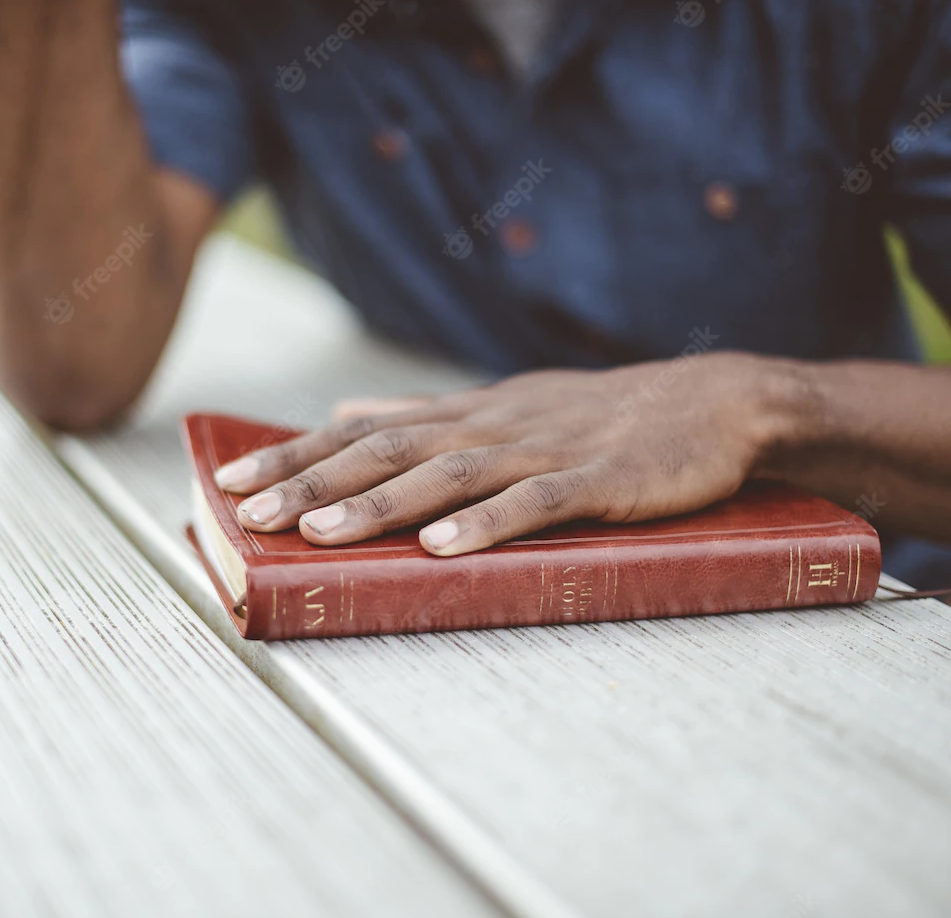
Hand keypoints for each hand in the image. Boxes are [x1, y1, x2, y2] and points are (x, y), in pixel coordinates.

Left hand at [214, 353, 794, 554]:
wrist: (714, 402)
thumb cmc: (601, 416)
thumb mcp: (504, 408)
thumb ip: (423, 417)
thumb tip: (344, 412)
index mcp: (469, 414)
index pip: (365, 432)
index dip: (299, 455)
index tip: (236, 478)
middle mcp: (493, 425)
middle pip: (390, 451)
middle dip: (314, 481)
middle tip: (249, 509)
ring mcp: (545, 450)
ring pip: (449, 475)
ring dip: (380, 504)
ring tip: (318, 532)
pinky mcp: (598, 479)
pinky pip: (535, 504)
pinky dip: (487, 525)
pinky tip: (441, 548)